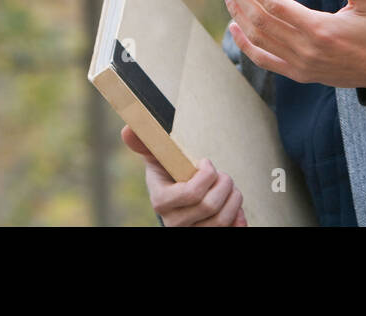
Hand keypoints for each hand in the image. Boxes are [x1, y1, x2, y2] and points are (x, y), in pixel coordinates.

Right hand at [121, 126, 246, 225]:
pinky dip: (238, 219)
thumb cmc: (171, 174)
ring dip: (233, 199)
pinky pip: (231, 232)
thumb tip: (127, 129)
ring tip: (229, 189)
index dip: (207, 175)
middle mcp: (174, 222)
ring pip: (222, 221)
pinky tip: (235, 208)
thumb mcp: (159, 158)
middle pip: (210, 205)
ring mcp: (190, 232)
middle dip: (224, 183)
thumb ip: (146, 143)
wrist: (180, 201)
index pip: (191, 193)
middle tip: (222, 176)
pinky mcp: (208, 237)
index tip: (206, 163)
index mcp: (160, 201)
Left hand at [221, 0, 365, 88]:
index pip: (276, 6)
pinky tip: (234, 27)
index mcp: (320, 29)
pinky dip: (245, 45)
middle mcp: (305, 49)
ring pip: (259, 38)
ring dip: (239, 15)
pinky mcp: (299, 74)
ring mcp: (300, 64)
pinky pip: (264, 59)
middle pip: (261, 20)